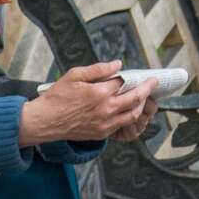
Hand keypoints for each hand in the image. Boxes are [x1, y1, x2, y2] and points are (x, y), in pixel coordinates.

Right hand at [19, 60, 152, 144]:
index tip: (142, 74)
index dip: (134, 78)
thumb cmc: (58, 96)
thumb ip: (98, 69)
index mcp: (100, 93)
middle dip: (147, 90)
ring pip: (132, 115)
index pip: (124, 83)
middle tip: (153, 83)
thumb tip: (118, 65)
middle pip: (135, 99)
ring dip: (140, 106)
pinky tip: (127, 109)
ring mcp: (105, 124)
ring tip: (143, 98)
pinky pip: (121, 125)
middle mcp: (106, 109)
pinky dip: (127, 116)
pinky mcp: (101, 133)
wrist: (45, 121)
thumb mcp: (75, 75)